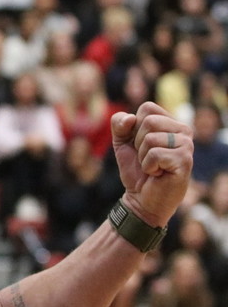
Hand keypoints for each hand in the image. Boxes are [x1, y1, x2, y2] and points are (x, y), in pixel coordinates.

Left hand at [111, 103, 192, 226]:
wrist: (141, 199)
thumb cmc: (135, 170)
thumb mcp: (121, 143)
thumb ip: (119, 124)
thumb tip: (130, 118)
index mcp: (171, 123)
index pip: (147, 107)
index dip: (133, 127)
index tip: (138, 144)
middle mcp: (183, 130)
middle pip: (149, 121)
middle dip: (137, 142)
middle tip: (146, 158)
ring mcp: (187, 145)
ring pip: (150, 138)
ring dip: (142, 156)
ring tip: (153, 167)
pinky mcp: (185, 160)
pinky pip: (154, 154)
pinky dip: (148, 166)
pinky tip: (158, 173)